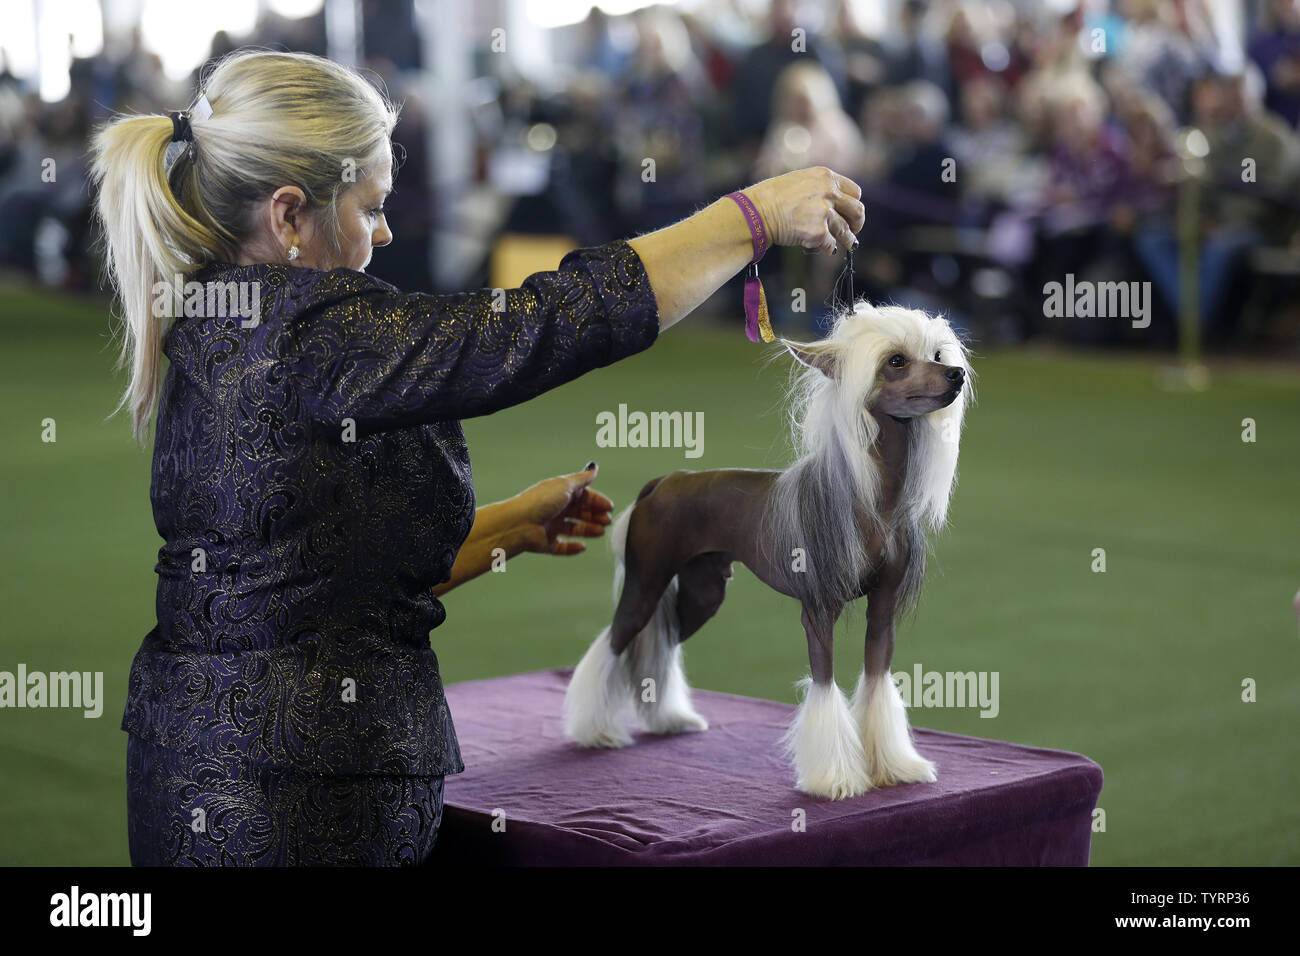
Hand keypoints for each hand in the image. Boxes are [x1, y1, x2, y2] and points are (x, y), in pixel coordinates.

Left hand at [508, 462, 613, 555]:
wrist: (518, 523)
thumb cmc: (540, 501)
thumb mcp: (565, 485)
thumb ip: (582, 478)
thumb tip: (595, 467)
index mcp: (559, 493)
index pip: (582, 496)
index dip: (596, 501)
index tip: (609, 507)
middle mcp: (555, 509)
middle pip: (579, 512)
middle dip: (594, 515)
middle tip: (607, 520)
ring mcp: (550, 526)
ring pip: (573, 529)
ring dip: (588, 530)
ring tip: (600, 531)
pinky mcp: (546, 543)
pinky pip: (562, 547)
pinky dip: (573, 547)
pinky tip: (583, 546)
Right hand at [744, 166, 865, 255]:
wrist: (756, 212)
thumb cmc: (770, 198)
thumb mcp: (799, 181)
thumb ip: (819, 189)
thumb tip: (833, 207)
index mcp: (825, 177)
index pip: (854, 191)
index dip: (852, 204)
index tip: (849, 213)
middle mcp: (829, 192)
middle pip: (857, 210)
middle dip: (857, 223)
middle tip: (853, 230)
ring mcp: (824, 212)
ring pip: (846, 231)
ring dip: (848, 240)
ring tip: (848, 245)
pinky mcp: (818, 232)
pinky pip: (831, 244)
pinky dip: (828, 248)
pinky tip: (823, 248)